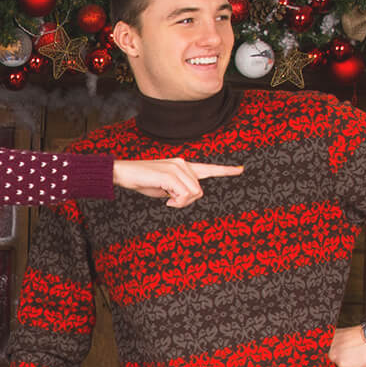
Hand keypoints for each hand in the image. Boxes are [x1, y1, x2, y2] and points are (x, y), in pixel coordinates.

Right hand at [111, 158, 243, 208]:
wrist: (125, 173)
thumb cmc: (142, 181)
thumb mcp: (165, 188)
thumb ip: (179, 189)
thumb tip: (188, 197)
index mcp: (183, 165)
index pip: (208, 168)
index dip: (225, 170)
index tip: (240, 169)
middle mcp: (183, 163)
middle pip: (199, 191)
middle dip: (186, 201)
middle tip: (170, 201)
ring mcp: (177, 168)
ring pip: (193, 194)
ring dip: (180, 202)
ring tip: (166, 198)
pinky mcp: (170, 175)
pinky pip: (183, 196)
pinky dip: (176, 203)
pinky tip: (165, 200)